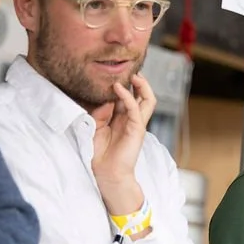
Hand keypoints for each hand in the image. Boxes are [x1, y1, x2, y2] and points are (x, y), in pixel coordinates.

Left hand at [91, 74, 155, 216]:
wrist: (106, 173)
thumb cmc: (100, 154)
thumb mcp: (96, 127)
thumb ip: (101, 113)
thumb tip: (107, 100)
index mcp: (122, 119)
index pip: (128, 97)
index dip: (123, 85)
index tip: (114, 74)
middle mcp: (132, 120)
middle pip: (142, 96)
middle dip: (138, 82)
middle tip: (130, 70)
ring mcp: (136, 124)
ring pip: (147, 100)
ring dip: (142, 86)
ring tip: (133, 75)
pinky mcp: (137, 129)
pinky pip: (136, 109)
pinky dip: (127, 97)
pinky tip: (118, 88)